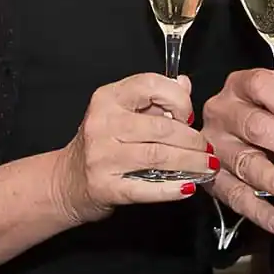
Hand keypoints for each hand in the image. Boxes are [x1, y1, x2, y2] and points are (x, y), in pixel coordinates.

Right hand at [52, 73, 215, 225]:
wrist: (66, 181)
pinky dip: (171, 189)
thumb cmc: (102, 143)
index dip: (179, 100)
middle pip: (162, 127)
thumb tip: (184, 83)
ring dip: (190, 162)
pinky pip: (146, 188)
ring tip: (207, 166)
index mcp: (108, 97)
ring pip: (159, 155)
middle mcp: (102, 123)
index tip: (190, 116)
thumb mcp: (122, 111)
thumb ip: (155, 97)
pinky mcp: (104, 187)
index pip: (151, 85)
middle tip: (208, 149)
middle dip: (193, 139)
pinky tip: (188, 187)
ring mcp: (101, 156)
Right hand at [203, 70, 273, 234]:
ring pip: (243, 161)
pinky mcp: (211, 177)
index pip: (262, 86)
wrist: (223, 130)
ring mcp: (214, 145)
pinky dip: (257, 210)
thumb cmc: (255, 110)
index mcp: (240, 86)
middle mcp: (223, 112)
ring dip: (270, 177)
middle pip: (257, 127)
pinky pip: (234, 195)